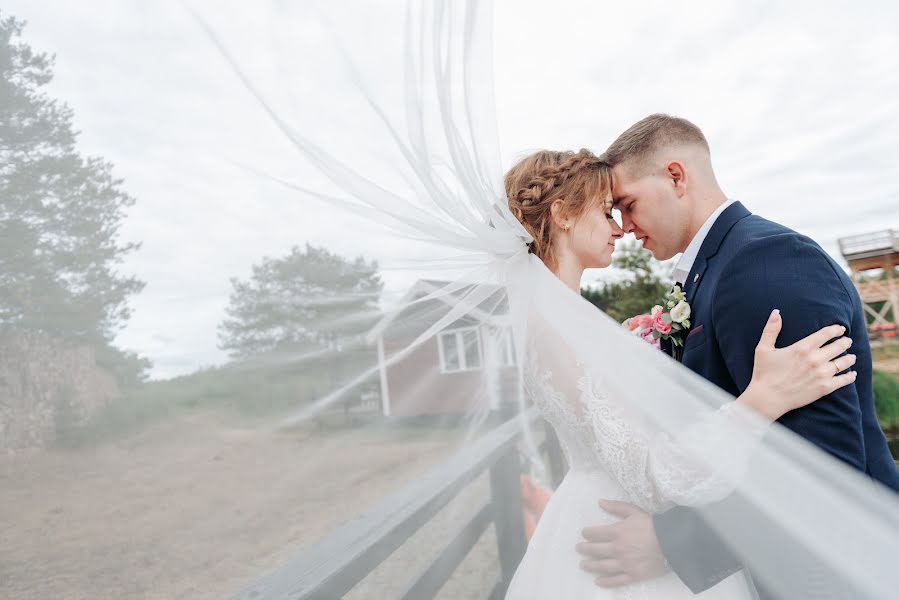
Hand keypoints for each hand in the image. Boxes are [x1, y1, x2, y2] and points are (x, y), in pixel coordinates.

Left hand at [576, 500, 668, 586]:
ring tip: (583, 565)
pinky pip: (616, 580)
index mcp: (617, 532)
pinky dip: (606, 582)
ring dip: (590, 566)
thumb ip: (616, 507)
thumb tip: (600, 502)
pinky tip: (598, 581)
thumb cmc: (654, 525)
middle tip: (579, 548)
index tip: (584, 534)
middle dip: (585, 549)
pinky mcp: (634, 575)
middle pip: (595, 550)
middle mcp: (618, 549)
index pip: (595, 534)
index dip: (587, 533)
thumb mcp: (635, 511)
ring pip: (602, 566)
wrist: (673, 543)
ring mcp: (625, 564)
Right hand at [740, 309, 857, 420]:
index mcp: (802, 347)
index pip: (826, 333)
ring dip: (850, 358)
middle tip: (847, 341)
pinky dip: (850, 375)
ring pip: (844, 362)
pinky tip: (852, 373)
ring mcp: (822, 374)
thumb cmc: (764, 373)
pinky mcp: (825, 388)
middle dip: (845, 342)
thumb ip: (771, 329)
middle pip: (839, 346)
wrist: (767, 398)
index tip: (840, 328)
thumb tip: (776, 312)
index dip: (836, 329)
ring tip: (851, 356)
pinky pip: (844, 380)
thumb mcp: (763, 349)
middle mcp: (815, 359)